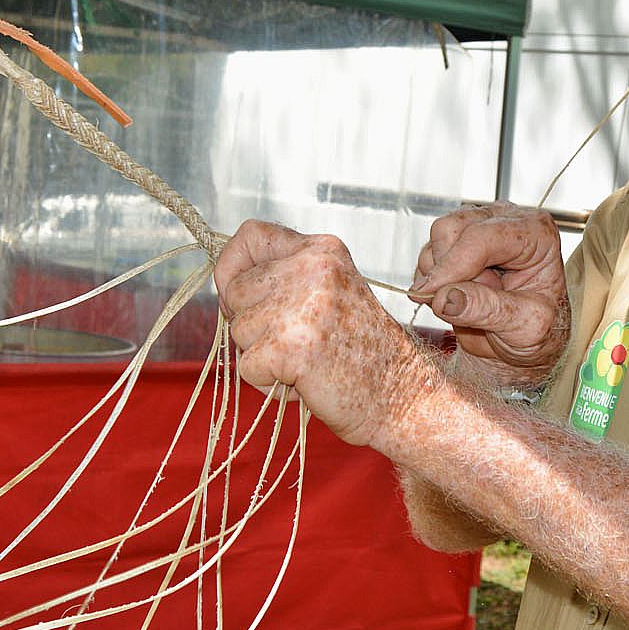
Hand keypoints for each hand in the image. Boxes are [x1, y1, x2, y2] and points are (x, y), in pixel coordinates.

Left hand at [213, 219, 425, 449]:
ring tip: (304, 362)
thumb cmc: (361, 351)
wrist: (402, 395)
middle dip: (250, 321)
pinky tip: (304, 382)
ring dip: (261, 355)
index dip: (233, 264)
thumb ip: (287, 276)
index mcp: (322, 250)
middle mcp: (313, 268)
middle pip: (236, 289)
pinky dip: (267, 383)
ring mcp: (302, 305)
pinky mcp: (291, 346)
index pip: (251, 234)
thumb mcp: (330, 292)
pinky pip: (246, 367)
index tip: (238, 294)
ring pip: (238, 329)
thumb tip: (225, 282)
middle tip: (293, 341)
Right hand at [409, 203, 567, 384]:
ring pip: (435, 241)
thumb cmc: (537, 330)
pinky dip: (433, 281)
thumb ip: (488, 310)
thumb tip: (446, 298)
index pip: (482, 236)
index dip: (453, 265)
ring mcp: (478, 228)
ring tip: (473, 300)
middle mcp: (506, 222)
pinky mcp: (455, 243)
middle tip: (469, 304)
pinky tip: (459, 296)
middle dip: (448, 271)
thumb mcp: (525, 328)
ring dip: (441, 278)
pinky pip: (427, 256)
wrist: (523, 340)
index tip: (434, 293)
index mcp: (536, 234)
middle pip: (451, 228)